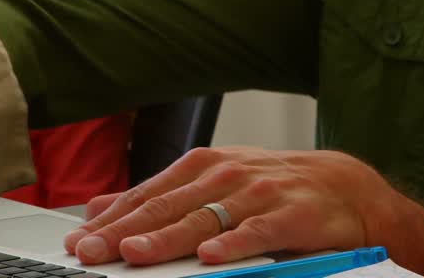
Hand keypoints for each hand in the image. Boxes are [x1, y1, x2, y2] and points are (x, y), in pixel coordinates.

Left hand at [63, 147, 388, 266]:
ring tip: (136, 254)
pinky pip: (258, 232)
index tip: (78, 241)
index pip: (148, 195)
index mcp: (203, 167)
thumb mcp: (213, 181)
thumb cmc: (273, 187)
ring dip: (168, 237)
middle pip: (168, 206)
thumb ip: (159, 196)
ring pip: (205, 218)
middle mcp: (226, 175)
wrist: (345, 187)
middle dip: (125, 231)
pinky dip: (234, 243)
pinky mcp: (290, 215)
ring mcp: (258, 193)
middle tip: (91, 252)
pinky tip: (211, 256)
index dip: (111, 219)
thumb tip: (100, 207)